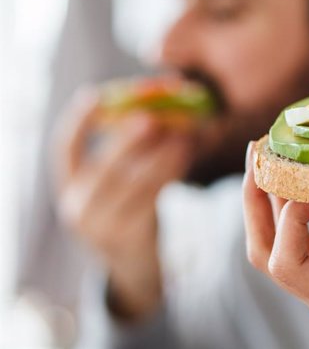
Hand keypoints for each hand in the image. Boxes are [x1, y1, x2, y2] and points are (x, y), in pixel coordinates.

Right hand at [54, 87, 191, 320]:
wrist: (133, 269)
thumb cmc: (127, 214)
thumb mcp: (114, 188)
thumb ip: (126, 156)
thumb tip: (155, 110)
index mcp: (70, 189)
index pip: (65, 151)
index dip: (80, 123)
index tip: (94, 95)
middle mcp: (79, 208)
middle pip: (104, 167)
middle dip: (129, 139)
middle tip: (153, 116)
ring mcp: (103, 226)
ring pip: (135, 182)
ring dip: (162, 154)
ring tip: (184, 132)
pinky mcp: (131, 235)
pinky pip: (154, 197)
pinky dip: (172, 171)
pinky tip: (186, 152)